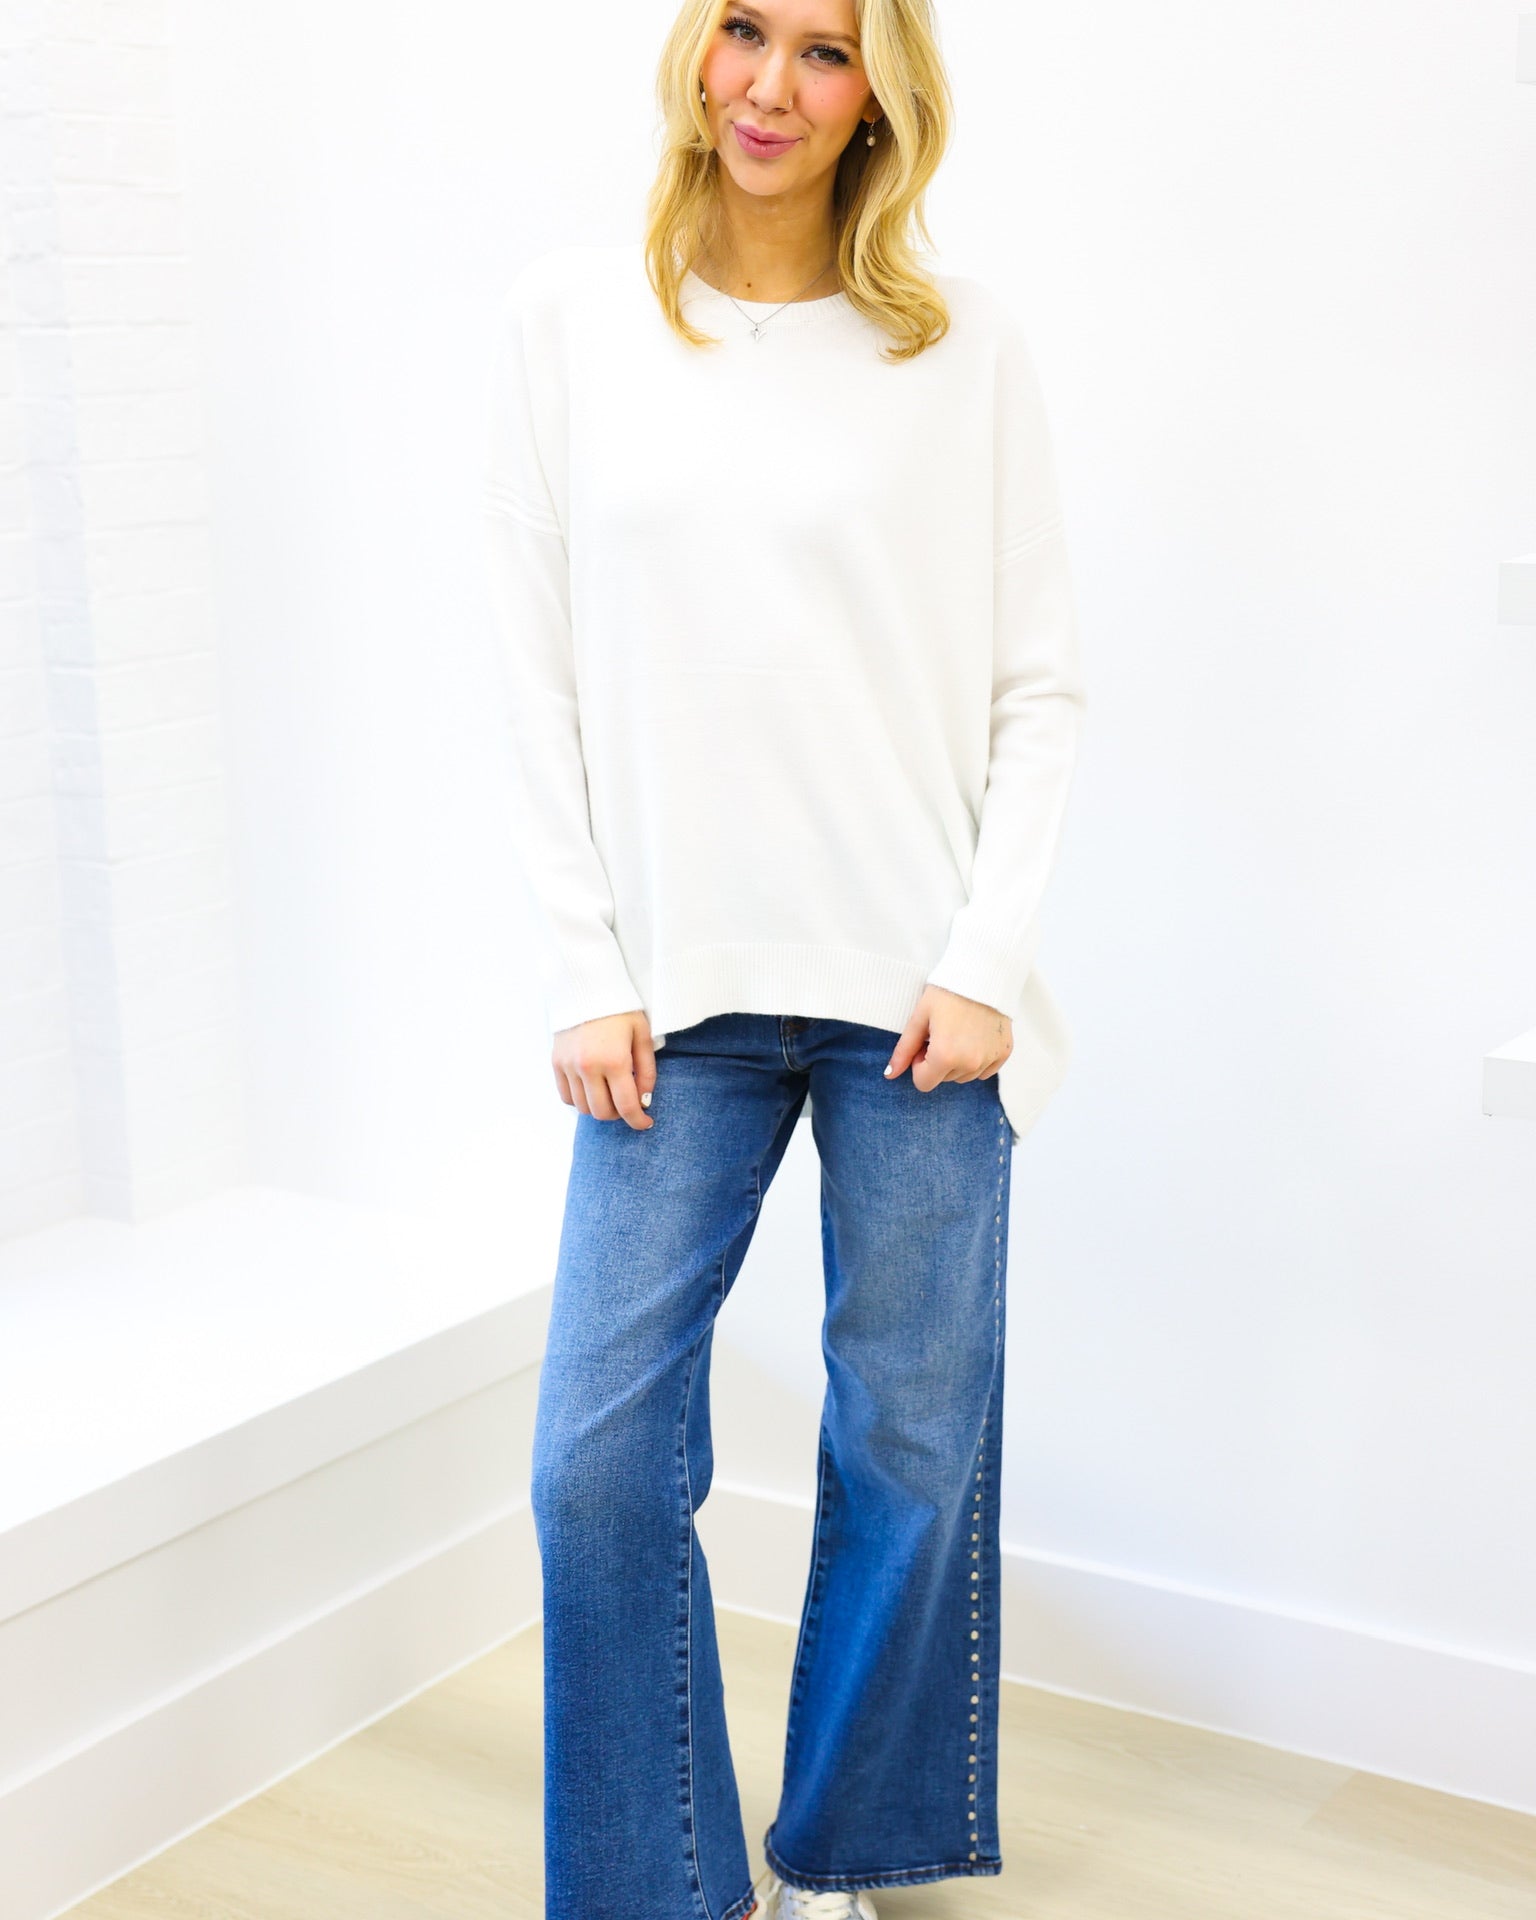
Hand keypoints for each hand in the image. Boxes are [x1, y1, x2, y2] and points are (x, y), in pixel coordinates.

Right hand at [552, 1010, 656, 1128]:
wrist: (587, 987)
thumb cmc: (621, 1010)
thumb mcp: (642, 1035)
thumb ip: (647, 1070)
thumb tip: (644, 1099)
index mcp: (614, 1060)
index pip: (625, 1106)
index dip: (638, 1121)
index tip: (645, 1123)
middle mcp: (588, 1067)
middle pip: (602, 1112)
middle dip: (619, 1114)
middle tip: (628, 1104)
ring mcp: (568, 1066)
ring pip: (582, 1108)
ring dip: (599, 1107)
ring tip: (610, 1094)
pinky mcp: (556, 1063)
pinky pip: (566, 1096)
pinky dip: (580, 1099)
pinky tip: (592, 1088)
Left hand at [885, 985, 1011, 1092]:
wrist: (983, 973)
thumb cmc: (947, 992)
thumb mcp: (919, 1018)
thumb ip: (904, 1050)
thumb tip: (890, 1074)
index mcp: (945, 1056)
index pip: (923, 1083)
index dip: (919, 1064)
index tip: (925, 1043)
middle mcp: (970, 1063)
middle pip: (944, 1079)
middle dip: (939, 1061)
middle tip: (942, 1032)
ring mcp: (990, 1059)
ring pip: (965, 1076)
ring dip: (958, 1061)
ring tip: (959, 1032)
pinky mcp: (1004, 1053)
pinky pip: (985, 1070)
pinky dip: (977, 1059)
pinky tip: (975, 1036)